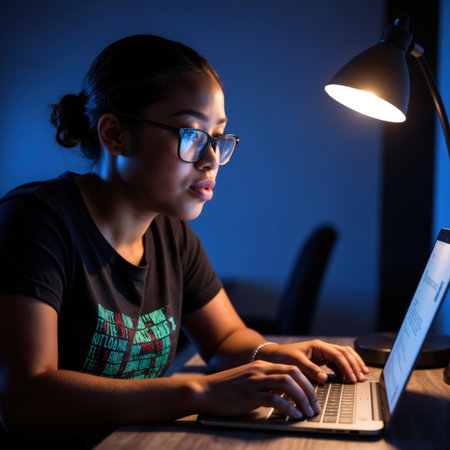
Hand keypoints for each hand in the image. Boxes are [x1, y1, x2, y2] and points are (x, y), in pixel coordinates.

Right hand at [195, 360, 320, 418]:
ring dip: (302, 398)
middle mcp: (260, 370)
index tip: (314, 396)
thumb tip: (286, 395)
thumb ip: (266, 384)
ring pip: (287, 384)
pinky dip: (288, 408)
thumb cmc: (227, 389)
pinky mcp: (248, 395)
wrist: (205, 390)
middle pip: (294, 373)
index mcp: (262, 365)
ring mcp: (254, 381)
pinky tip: (294, 416)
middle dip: (309, 390)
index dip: (307, 382)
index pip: (292, 368)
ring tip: (308, 412)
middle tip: (315, 406)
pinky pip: (274, 399)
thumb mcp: (249, 381)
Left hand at [258, 339, 369, 383]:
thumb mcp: (296, 363)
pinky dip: (345, 368)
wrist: (274, 355)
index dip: (347, 367)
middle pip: (345, 353)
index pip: (338, 355)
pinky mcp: (321, 359)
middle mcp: (322, 348)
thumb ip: (310, 369)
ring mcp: (323, 353)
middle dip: (355, 364)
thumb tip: (324, 378)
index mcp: (318, 346)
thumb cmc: (283, 357)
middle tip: (362, 377)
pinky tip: (350, 376)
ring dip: (353, 364)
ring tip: (362, 374)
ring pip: (343, 355)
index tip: (353, 378)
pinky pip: (337, 361)